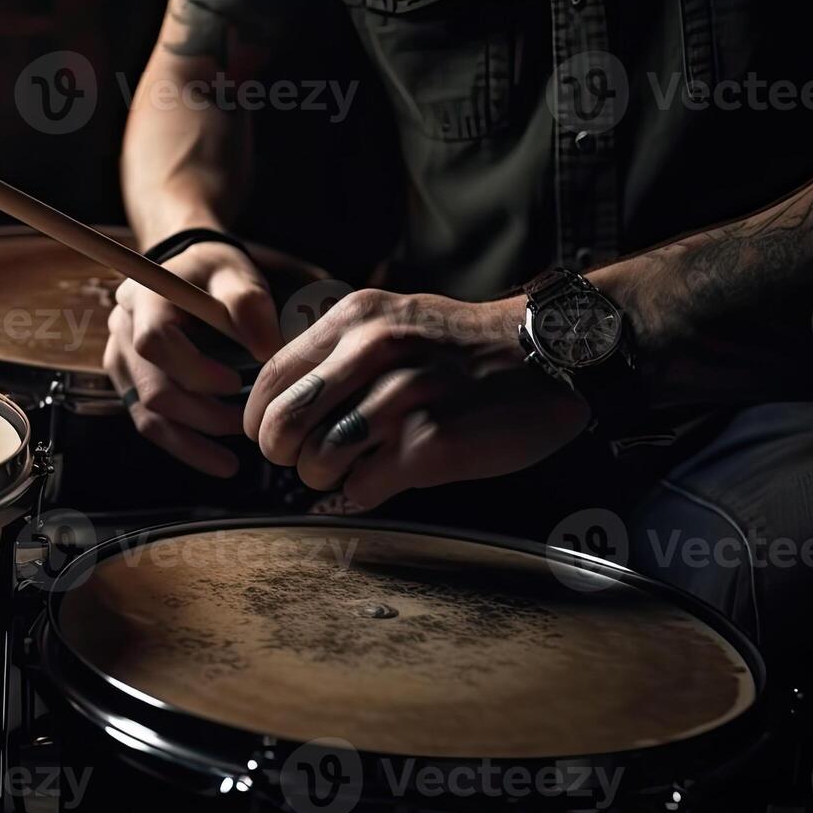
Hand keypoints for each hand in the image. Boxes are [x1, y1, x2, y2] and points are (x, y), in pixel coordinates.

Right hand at [104, 242, 282, 476]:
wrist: (187, 271)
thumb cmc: (214, 272)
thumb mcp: (235, 274)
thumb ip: (250, 305)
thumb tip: (268, 351)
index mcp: (145, 298)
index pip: (154, 342)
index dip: (194, 371)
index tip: (234, 383)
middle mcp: (123, 329)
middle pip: (152, 388)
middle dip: (201, 416)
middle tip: (244, 424)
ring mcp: (121, 359)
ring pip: (146, 416)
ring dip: (189, 443)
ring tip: (230, 463)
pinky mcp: (129, 383)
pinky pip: (148, 422)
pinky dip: (181, 444)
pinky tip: (214, 458)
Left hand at [244, 290, 590, 508]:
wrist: (552, 354)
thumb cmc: (465, 349)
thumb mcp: (394, 320)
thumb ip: (337, 353)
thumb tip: (277, 404)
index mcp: (357, 319)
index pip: (270, 378)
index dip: (260, 419)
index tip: (272, 435)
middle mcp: (375, 351)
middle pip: (282, 425)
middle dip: (284, 456)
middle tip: (306, 461)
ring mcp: (405, 397)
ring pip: (317, 463)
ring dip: (326, 479)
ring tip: (353, 468)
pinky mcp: (432, 443)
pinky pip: (362, 489)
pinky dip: (365, 492)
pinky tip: (388, 476)